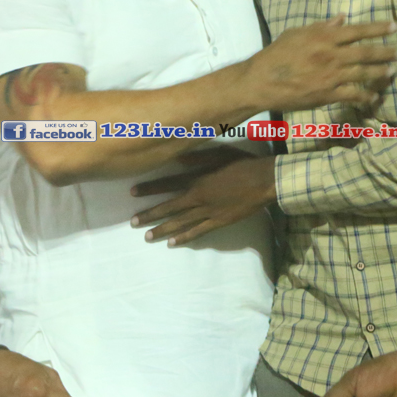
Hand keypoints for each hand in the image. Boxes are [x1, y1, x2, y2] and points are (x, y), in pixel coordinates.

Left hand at [131, 152, 274, 245]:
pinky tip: (172, 244)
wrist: (263, 181)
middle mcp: (197, 197)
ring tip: (147, 236)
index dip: (149, 189)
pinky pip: (198, 232)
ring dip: (162, 229)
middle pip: (169, 208)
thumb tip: (175, 158)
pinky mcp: (218, 222)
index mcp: (196, 179)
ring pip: (180, 223)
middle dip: (150, 214)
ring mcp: (207, 212)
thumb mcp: (218, 153)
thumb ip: (196, 156)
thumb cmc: (241, 163)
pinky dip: (184, 238)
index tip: (132, 193)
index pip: (166, 185)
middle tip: (133, 222)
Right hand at [243, 16, 395, 111]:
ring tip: (391, 72)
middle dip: (384, 52)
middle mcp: (331, 55)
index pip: (357, 30)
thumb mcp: (297, 33)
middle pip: (365, 52)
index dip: (378, 28)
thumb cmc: (277, 54)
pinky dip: (365, 96)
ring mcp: (331, 76)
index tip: (394, 26)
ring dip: (379, 73)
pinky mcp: (328, 95)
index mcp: (324, 38)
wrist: (263, 81)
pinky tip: (374, 97)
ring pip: (363, 73)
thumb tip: (342, 19)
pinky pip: (352, 95)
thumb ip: (321, 27)